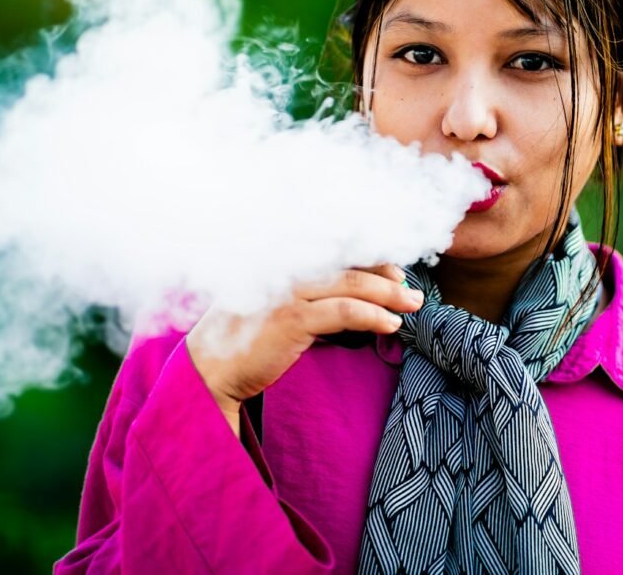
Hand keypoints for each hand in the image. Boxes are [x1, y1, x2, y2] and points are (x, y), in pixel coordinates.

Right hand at [187, 264, 421, 425]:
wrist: (211, 371)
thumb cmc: (246, 342)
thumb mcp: (278, 308)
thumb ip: (309, 294)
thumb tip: (356, 293)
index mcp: (282, 261)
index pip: (336, 251)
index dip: (369, 258)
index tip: (394, 271)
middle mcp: (284, 267)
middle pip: (349, 263)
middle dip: (385, 275)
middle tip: (411, 289)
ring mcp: (287, 290)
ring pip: (352, 284)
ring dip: (389, 294)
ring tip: (412, 306)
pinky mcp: (291, 317)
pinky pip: (345, 311)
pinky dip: (373, 316)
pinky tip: (391, 325)